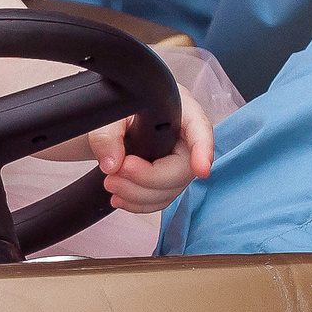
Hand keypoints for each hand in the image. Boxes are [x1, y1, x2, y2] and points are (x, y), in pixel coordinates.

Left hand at [84, 89, 215, 214]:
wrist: (112, 120)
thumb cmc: (117, 107)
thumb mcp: (109, 113)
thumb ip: (107, 134)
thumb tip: (112, 165)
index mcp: (180, 110)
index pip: (200, 129)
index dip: (203, 150)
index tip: (201, 169)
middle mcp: (185, 137)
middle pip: (183, 168)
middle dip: (149, 178)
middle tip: (116, 173)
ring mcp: (177, 162)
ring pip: (171, 189)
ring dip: (139, 194)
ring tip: (110, 182)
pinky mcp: (166, 180)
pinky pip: (160, 199)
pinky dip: (138, 204)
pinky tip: (119, 198)